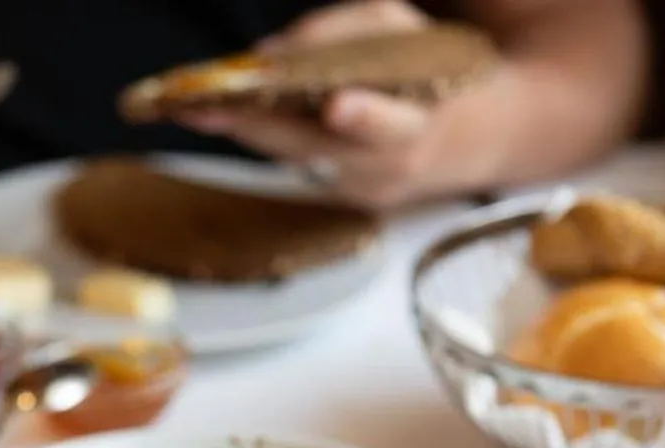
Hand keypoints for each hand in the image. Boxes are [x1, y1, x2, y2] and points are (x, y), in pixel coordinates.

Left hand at [181, 0, 496, 209]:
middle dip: (256, 123)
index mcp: (419, 123)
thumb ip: (344, 33)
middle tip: (201, 105)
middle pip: (316, 148)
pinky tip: (223, 115)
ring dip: (242, 130)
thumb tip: (272, 56)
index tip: (337, 106)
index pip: (391, 124)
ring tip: (191, 107)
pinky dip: (262, 136)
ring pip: (293, 158)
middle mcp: (388, 168)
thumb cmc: (433, 70)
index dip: (364, 117)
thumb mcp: (401, 29)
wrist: (473, 137)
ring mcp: (362, 192)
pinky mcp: (345, 200)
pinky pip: (295, 162)